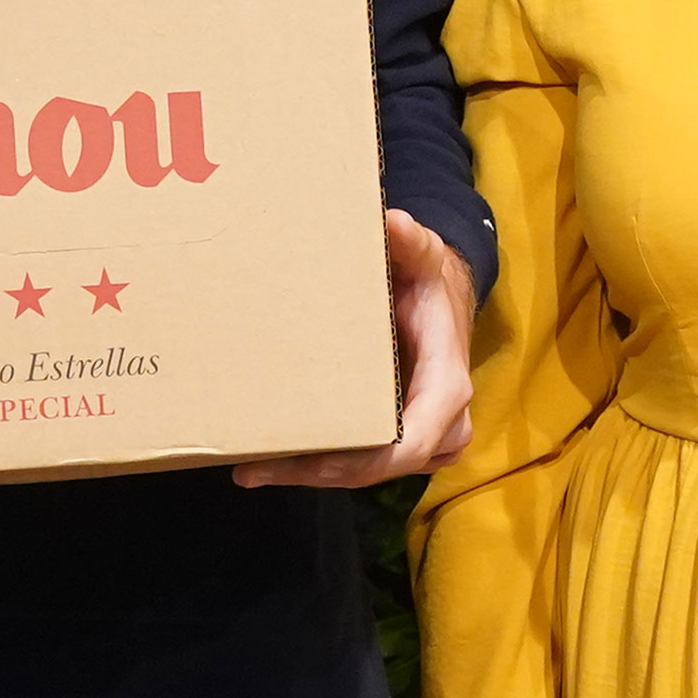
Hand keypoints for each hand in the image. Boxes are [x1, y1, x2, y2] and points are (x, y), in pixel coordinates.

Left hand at [238, 211, 479, 489]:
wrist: (444, 301)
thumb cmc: (430, 282)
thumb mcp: (425, 258)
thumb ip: (412, 243)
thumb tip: (394, 223)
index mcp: (445, 386)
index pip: (411, 444)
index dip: (361, 460)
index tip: (311, 462)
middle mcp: (441, 424)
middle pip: (377, 468)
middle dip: (317, 473)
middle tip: (254, 470)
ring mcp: (424, 439)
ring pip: (366, 472)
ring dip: (312, 474)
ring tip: (252, 469)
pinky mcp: (403, 441)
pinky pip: (364, 463)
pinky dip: (321, 464)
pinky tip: (272, 459)